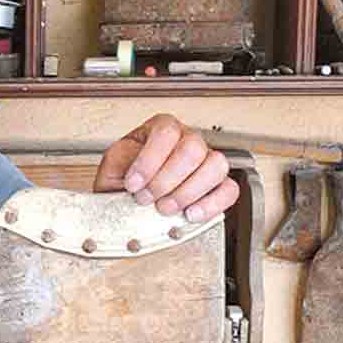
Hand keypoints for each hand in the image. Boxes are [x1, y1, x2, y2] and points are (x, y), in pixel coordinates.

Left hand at [93, 115, 236, 223]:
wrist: (128, 198)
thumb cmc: (124, 178)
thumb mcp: (113, 165)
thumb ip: (122, 164)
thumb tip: (132, 175)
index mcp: (162, 129)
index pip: (166, 133)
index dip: (149, 161)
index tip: (132, 183)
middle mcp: (188, 140)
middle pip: (192, 150)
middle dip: (166, 181)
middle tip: (147, 198)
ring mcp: (206, 161)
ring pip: (216, 166)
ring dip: (187, 192)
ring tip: (165, 208)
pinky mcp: (217, 185)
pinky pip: (228, 190)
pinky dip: (211, 205)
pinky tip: (190, 214)